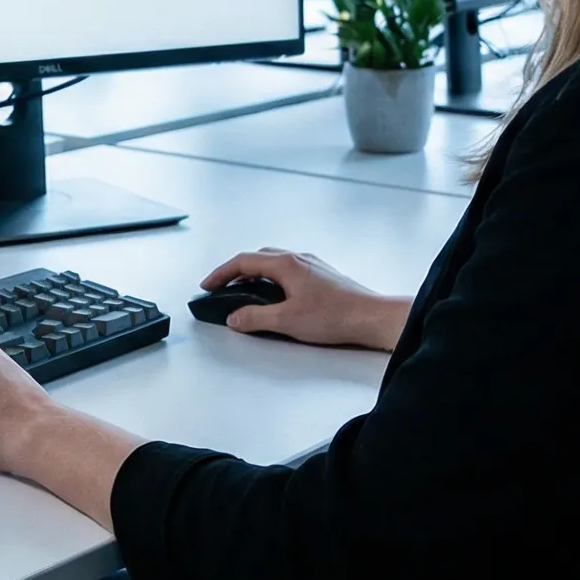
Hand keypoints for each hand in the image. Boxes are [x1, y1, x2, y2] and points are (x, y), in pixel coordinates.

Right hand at [201, 248, 410, 350]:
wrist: (371, 316)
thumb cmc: (336, 315)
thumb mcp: (287, 320)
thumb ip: (255, 318)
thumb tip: (235, 317)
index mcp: (286, 264)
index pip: (243, 262)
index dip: (220, 273)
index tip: (207, 285)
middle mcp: (298, 258)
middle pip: (257, 258)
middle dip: (235, 271)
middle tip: (222, 287)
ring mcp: (312, 265)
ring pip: (273, 263)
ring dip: (254, 274)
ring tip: (244, 292)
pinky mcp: (322, 276)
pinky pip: (288, 270)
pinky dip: (272, 279)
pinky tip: (276, 295)